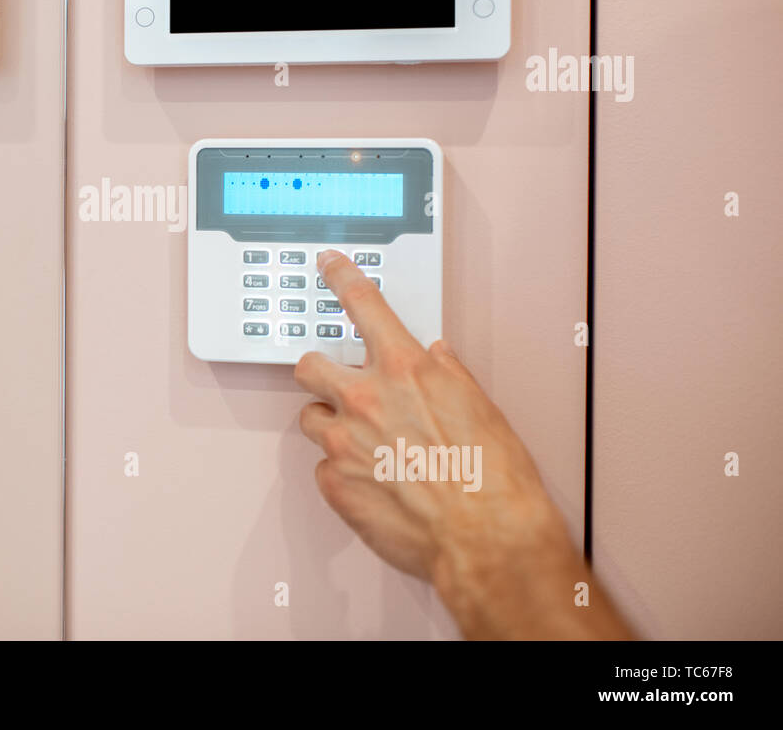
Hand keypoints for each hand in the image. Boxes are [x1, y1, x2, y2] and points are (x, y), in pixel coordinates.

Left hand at [294, 249, 629, 637]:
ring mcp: (343, 443)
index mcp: (405, 369)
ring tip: (366, 447)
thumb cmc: (494, 479)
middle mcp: (365, 399)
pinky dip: (344, 473)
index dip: (340, 277)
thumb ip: (447, 376)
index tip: (327, 264)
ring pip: (311, 419)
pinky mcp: (334, 484)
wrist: (486, 538)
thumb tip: (434, 360)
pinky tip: (374, 484)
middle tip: (339, 387)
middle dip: (320, 373)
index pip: (363, 304)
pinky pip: (324, 468)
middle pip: (309, 366)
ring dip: (332, 426)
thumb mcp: (481, 407)